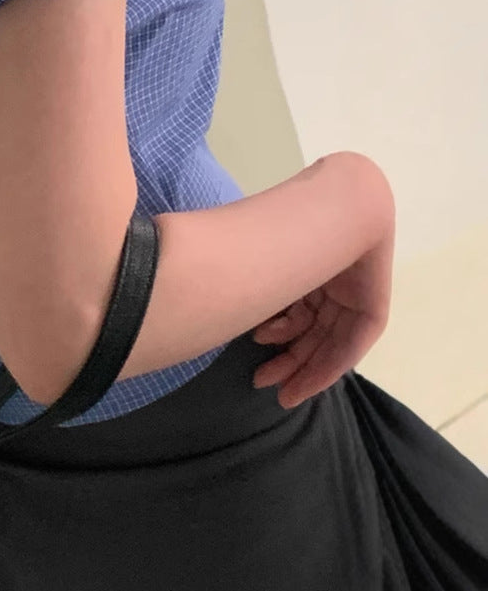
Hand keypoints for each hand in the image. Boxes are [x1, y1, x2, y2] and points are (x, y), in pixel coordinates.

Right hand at [251, 222, 394, 407]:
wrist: (340, 207)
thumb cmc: (292, 226)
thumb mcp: (267, 265)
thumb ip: (256, 291)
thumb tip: (219, 311)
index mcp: (308, 276)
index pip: (296, 320)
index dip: (277, 348)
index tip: (258, 375)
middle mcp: (330, 291)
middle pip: (310, 336)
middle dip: (287, 363)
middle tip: (262, 383)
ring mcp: (352, 300)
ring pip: (326, 345)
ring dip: (302, 368)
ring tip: (274, 382)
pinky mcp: (372, 309)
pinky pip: (351, 346)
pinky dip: (330, 366)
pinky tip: (306, 382)